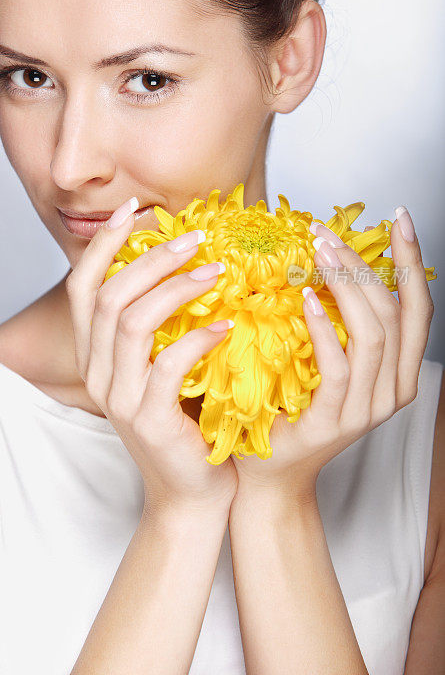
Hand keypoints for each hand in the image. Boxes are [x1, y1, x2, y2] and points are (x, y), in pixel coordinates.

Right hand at [65, 199, 237, 516]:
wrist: (192, 492)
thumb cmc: (186, 422)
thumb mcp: (164, 368)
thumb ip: (162, 325)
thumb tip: (188, 264)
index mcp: (95, 355)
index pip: (83, 287)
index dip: (104, 244)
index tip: (136, 209)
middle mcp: (96, 373)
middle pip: (109, 296)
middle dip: (151, 258)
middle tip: (196, 238)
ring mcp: (118, 397)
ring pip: (132, 322)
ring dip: (176, 289)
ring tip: (217, 272)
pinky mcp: (147, 418)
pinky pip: (167, 364)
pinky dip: (198, 337)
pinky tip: (226, 326)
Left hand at [232, 208, 434, 498]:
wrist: (273, 472)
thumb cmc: (294, 410)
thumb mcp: (326, 364)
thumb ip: (339, 325)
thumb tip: (329, 263)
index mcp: (399, 373)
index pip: (416, 308)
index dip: (411, 261)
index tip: (399, 218)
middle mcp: (393, 391)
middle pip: (393, 313)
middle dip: (364, 266)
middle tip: (328, 235)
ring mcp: (368, 409)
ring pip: (372, 335)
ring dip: (346, 286)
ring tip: (319, 253)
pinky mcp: (336, 420)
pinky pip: (338, 367)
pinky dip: (325, 329)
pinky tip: (308, 299)